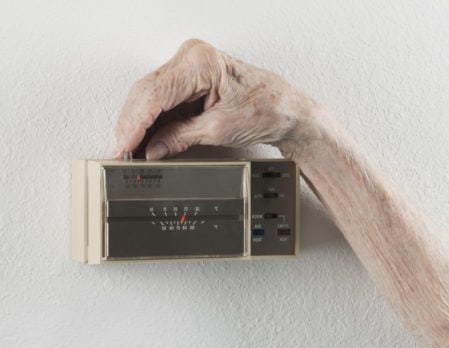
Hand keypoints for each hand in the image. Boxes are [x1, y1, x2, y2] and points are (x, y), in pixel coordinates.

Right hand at [114, 39, 317, 159]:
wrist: (288, 112)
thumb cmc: (267, 110)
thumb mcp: (219, 130)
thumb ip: (180, 137)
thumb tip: (153, 149)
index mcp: (199, 62)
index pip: (154, 94)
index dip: (134, 123)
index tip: (124, 145)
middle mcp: (192, 57)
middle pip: (147, 92)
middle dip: (132, 124)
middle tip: (123, 152)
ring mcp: (191, 65)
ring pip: (151, 95)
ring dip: (140, 123)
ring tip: (130, 148)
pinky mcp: (193, 78)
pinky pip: (164, 98)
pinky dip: (154, 119)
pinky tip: (145, 137)